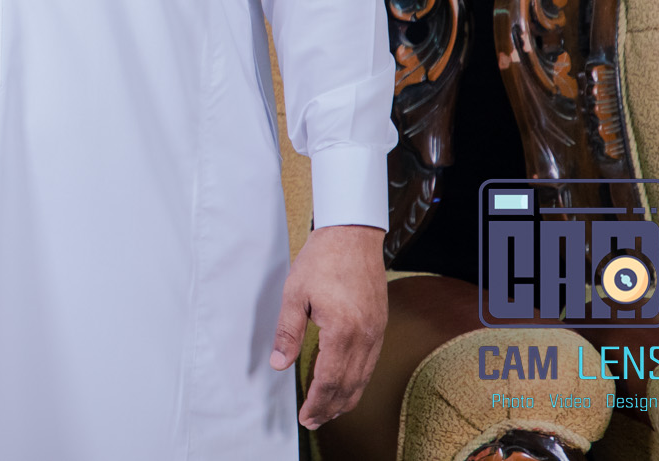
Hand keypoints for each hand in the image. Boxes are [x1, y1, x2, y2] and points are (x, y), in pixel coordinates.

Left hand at [272, 224, 386, 429]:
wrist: (353, 235)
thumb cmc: (322, 260)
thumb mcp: (294, 294)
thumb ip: (288, 332)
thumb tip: (279, 363)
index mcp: (342, 330)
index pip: (329, 379)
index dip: (317, 402)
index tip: (306, 416)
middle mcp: (365, 336)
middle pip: (349, 384)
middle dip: (331, 407)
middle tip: (314, 421)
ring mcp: (376, 332)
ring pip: (363, 377)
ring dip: (346, 398)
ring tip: (328, 411)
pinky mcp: (379, 325)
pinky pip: (370, 362)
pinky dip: (358, 380)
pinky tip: (346, 385)